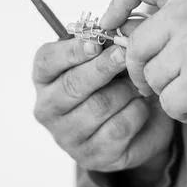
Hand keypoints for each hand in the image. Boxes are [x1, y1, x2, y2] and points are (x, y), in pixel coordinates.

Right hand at [32, 22, 173, 174]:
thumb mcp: (109, 57)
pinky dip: (136, 112)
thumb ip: (108, 42)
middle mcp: (48, 107)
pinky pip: (117, 129)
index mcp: (45, 77)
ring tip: (138, 85)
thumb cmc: (116, 82)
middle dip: (101, 68)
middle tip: (123, 55)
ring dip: (126, 91)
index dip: (71, 51)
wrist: (138, 126)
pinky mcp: (89, 155)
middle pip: (72, 85)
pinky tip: (140, 106)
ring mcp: (66, 135)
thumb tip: (118, 31)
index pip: (47, 60)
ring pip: (99, 106)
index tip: (95, 43)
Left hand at [99, 0, 186, 124]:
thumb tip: (130, 26)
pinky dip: (179, 110)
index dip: (117, 0)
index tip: (113, 22)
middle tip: (153, 79)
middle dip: (139, 68)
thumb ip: (176, 12)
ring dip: (165, 90)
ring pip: (150, 76)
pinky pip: (166, 101)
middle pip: (135, 43)